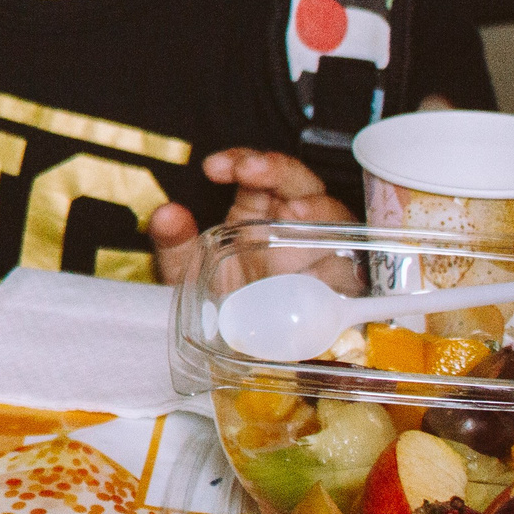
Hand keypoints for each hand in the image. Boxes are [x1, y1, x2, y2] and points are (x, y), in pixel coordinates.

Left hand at [151, 149, 354, 284]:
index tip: (213, 167)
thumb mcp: (188, 273)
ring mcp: (320, 254)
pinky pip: (348, 267)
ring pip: (333, 218)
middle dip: (278, 171)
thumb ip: (173, 243)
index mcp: (257, 213)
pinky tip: (315, 264)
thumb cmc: (222, 304)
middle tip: (251, 173)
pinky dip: (334, 261)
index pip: (258, 170)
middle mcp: (292, 226)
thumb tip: (165, 214)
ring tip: (290, 214)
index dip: (242, 159)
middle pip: (301, 182)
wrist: (247, 354)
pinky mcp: (340, 288)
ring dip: (313, 210)